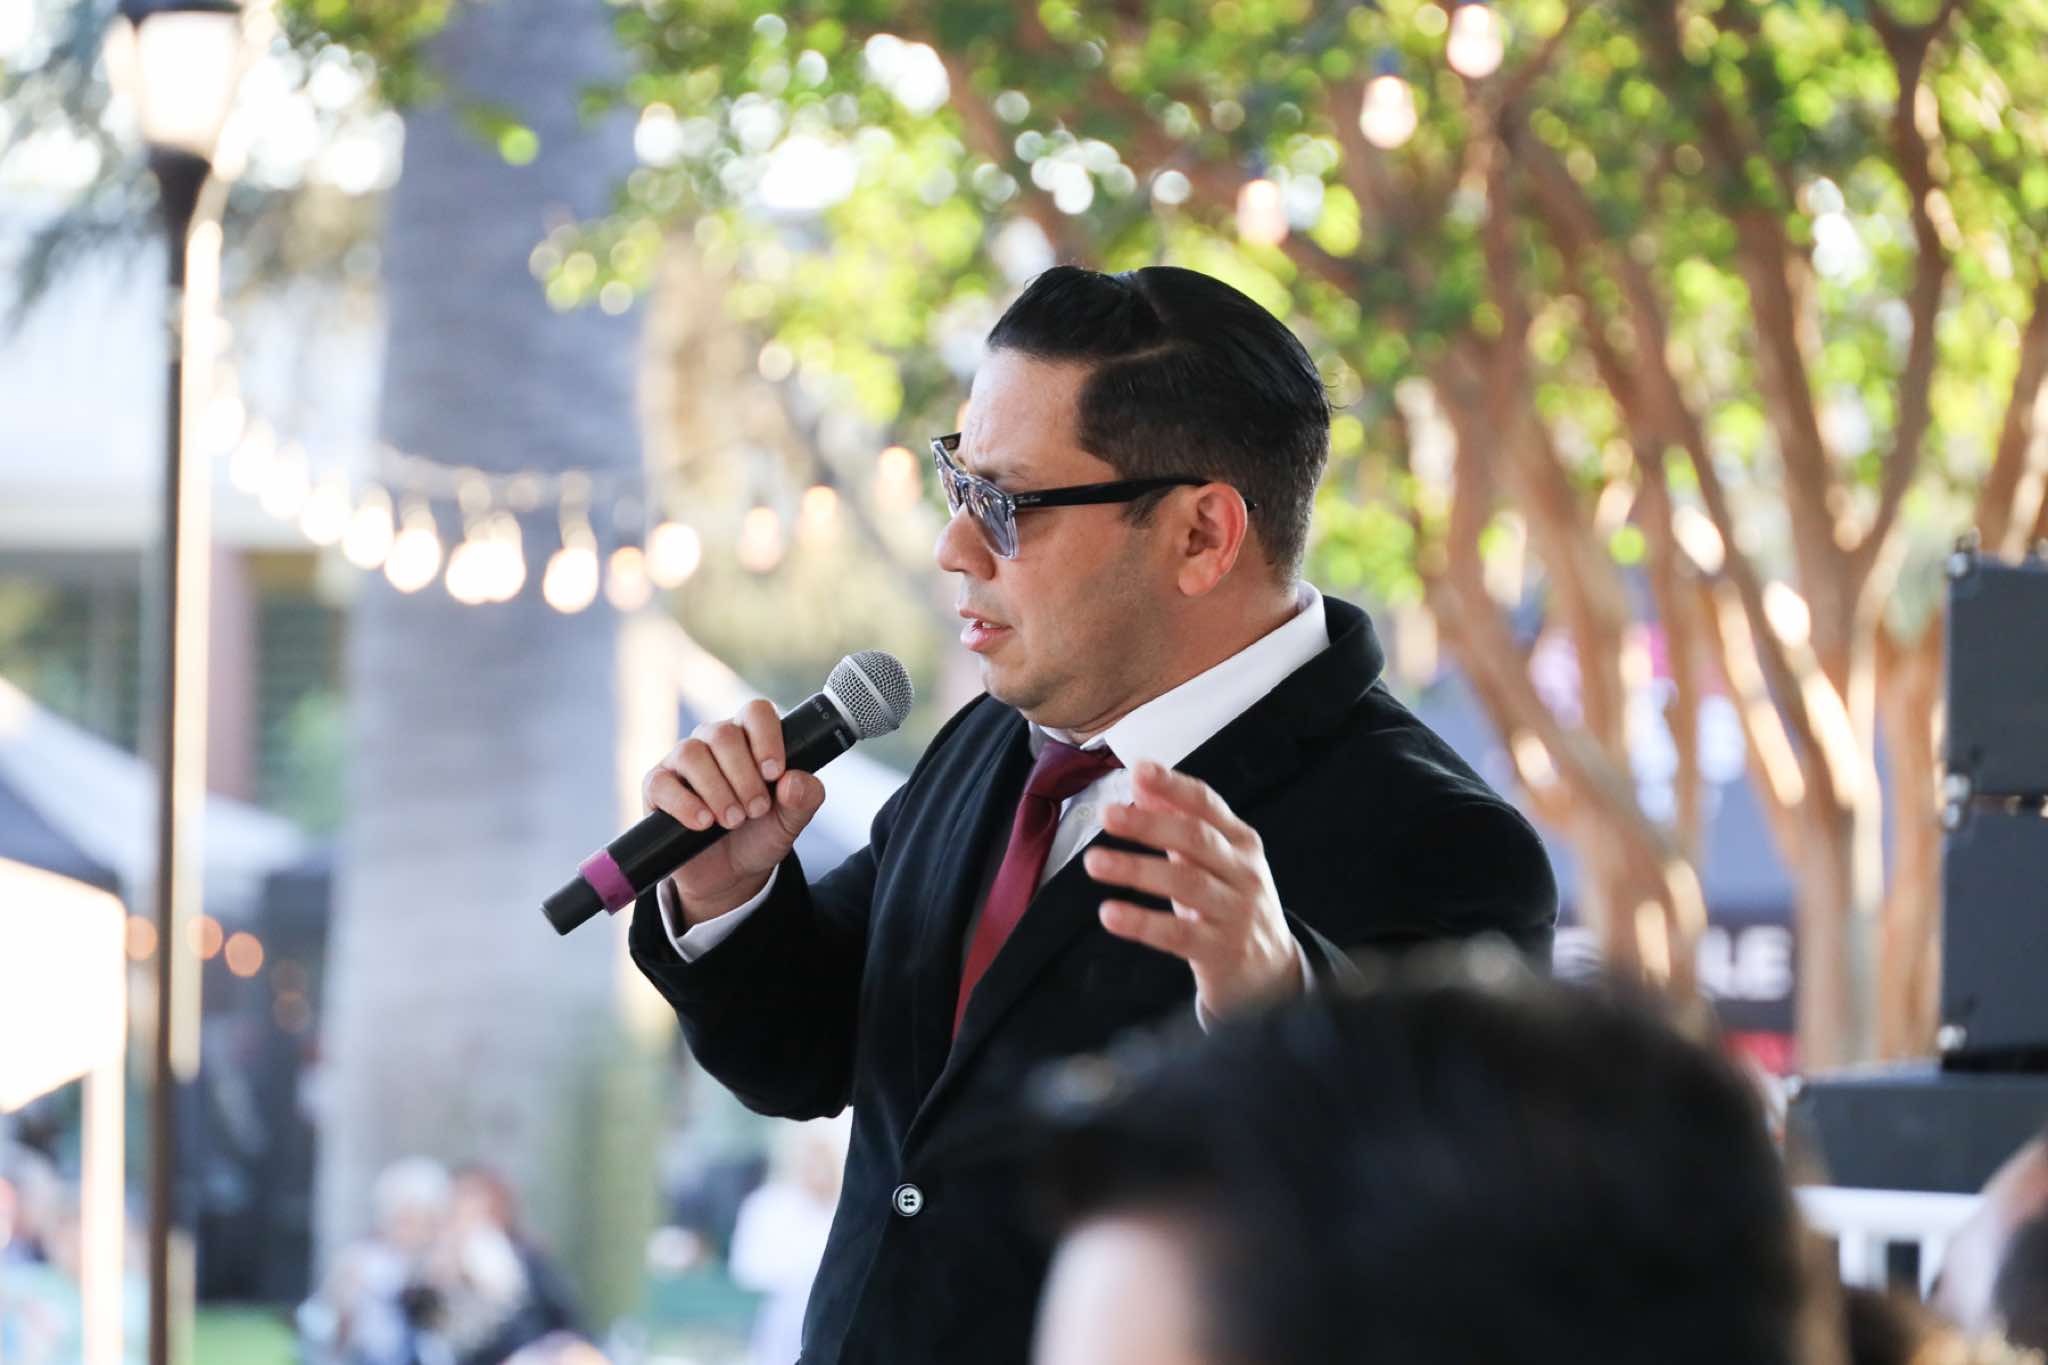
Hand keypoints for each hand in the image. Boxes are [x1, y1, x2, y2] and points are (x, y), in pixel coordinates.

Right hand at [641, 699, 825, 922]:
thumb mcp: (791, 821)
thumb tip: (793, 780)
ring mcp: (682, 761)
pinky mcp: (657, 786)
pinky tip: (703, 823)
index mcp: (750, 738)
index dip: (766, 737)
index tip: (774, 774)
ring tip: (733, 821)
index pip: (756, 712)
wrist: (730, 873)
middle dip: (744, 777)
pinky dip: (685, 804)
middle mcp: (713, 741)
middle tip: (756, 810)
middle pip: (724, 734)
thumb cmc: (760, 834)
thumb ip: (804, 799)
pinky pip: (662, 783)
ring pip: (692, 754)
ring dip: (717, 790)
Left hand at [1082, 760, 1304, 1017]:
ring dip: (1136, 869)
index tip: (1138, 769)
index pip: (1206, 804)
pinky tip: (1110, 914)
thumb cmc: (1229, 902)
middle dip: (1150, 823)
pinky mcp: (1220, 951)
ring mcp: (1234, 912)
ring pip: (1185, 883)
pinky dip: (1142, 923)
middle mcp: (1242, 872)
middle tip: (1107, 814)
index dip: (1172, 785)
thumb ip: (1177, 819)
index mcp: (1240, 841)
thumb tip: (1140, 780)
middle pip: (1196, 839)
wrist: (1272, 972)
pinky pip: (1177, 935)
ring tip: (1094, 861)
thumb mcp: (1213, 858)